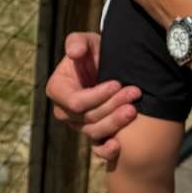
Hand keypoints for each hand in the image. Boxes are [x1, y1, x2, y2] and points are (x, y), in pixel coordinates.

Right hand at [45, 32, 141, 163]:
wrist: (108, 65)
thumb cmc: (94, 52)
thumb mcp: (86, 41)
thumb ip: (77, 42)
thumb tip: (74, 53)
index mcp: (57, 89)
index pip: (75, 102)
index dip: (97, 96)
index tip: (116, 83)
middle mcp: (64, 111)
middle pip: (88, 118)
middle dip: (112, 106)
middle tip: (134, 94)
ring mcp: (78, 125)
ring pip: (95, 132)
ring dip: (115, 123)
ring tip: (134, 110)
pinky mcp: (93, 134)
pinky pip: (96, 148)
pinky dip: (106, 151)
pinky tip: (118, 146)